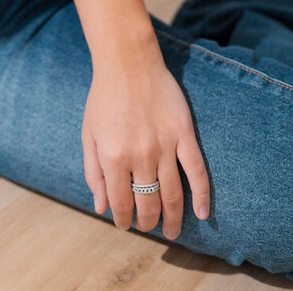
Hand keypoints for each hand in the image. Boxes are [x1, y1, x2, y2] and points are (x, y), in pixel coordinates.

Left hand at [82, 45, 209, 239]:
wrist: (128, 62)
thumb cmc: (104, 97)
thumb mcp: (89, 135)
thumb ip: (93, 173)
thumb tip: (100, 208)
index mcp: (113, 157)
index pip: (121, 203)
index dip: (123, 220)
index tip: (124, 225)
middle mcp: (139, 155)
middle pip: (148, 203)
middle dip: (147, 222)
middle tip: (147, 228)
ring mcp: (164, 145)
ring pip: (173, 194)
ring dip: (172, 218)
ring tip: (170, 231)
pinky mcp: (184, 134)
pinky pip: (197, 171)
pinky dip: (202, 196)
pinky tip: (203, 214)